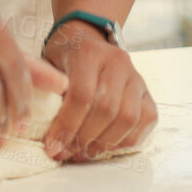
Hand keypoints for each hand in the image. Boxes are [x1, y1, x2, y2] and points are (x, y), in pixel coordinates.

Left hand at [41, 22, 156, 161]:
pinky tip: (105, 146)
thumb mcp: (48, 65)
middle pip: (107, 110)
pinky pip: (146, 120)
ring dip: (104, 143)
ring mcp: (136, 76)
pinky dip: (126, 140)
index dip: (67, 126)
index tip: (53, 146)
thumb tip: (44, 132)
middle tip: (66, 153)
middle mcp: (118, 62)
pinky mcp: (146, 91)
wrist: (87, 38)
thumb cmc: (63, 56)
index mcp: (89, 52)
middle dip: (84, 139)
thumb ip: (48, 92)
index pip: (82, 95)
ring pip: (128, 118)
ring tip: (83, 153)